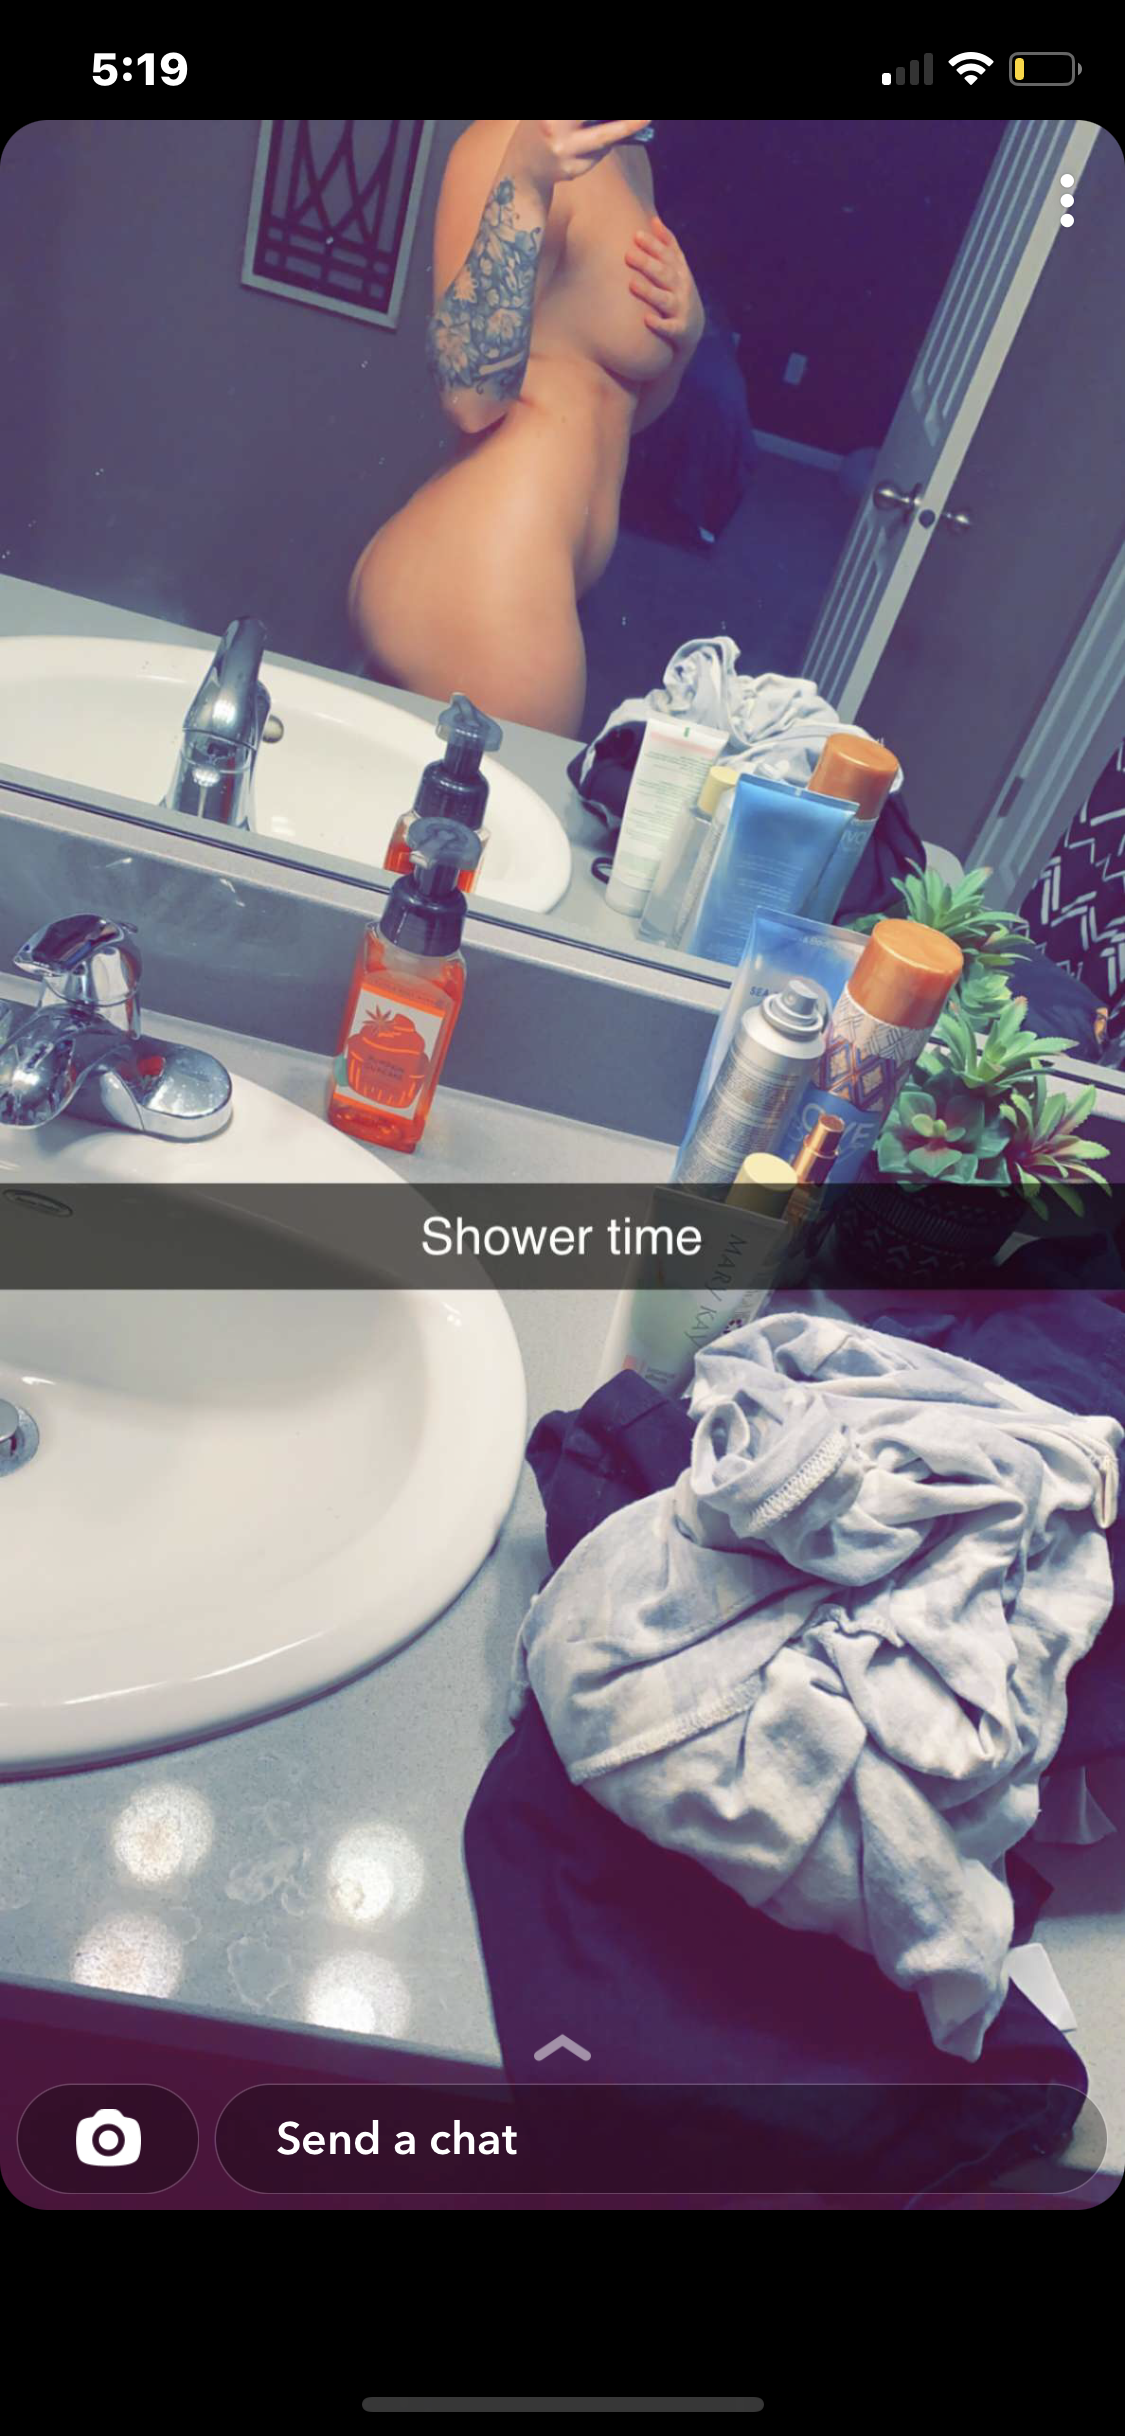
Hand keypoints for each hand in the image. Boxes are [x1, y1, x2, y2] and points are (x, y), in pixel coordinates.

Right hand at [509, 121, 651, 187]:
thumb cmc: (540, 128)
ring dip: (625, 127)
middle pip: (600, 126)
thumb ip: (576, 116)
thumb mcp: (547, 112)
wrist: (522, 170)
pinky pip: (598, 152)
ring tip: (643, 120)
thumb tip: (609, 117)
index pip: (586, 111)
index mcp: (547, 112)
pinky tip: (592, 143)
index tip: (637, 116)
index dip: (607, 112)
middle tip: (648, 117)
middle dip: (626, 121)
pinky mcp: (572, 170)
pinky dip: (603, 145)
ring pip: (604, 138)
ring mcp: (564, 151)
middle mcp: (554, 128)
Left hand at [625, 213, 703, 352]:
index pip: (668, 254)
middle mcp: (681, 288)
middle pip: (664, 274)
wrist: (691, 328)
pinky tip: (646, 320)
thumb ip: (667, 245)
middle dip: (648, 264)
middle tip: (628, 255)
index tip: (637, 235)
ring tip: (632, 284)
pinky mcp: (680, 330)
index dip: (654, 245)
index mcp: (679, 271)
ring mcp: (681, 309)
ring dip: (649, 292)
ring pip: (665, 299)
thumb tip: (654, 218)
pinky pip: (670, 328)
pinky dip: (659, 325)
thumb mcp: (676, 268)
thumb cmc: (676, 291)